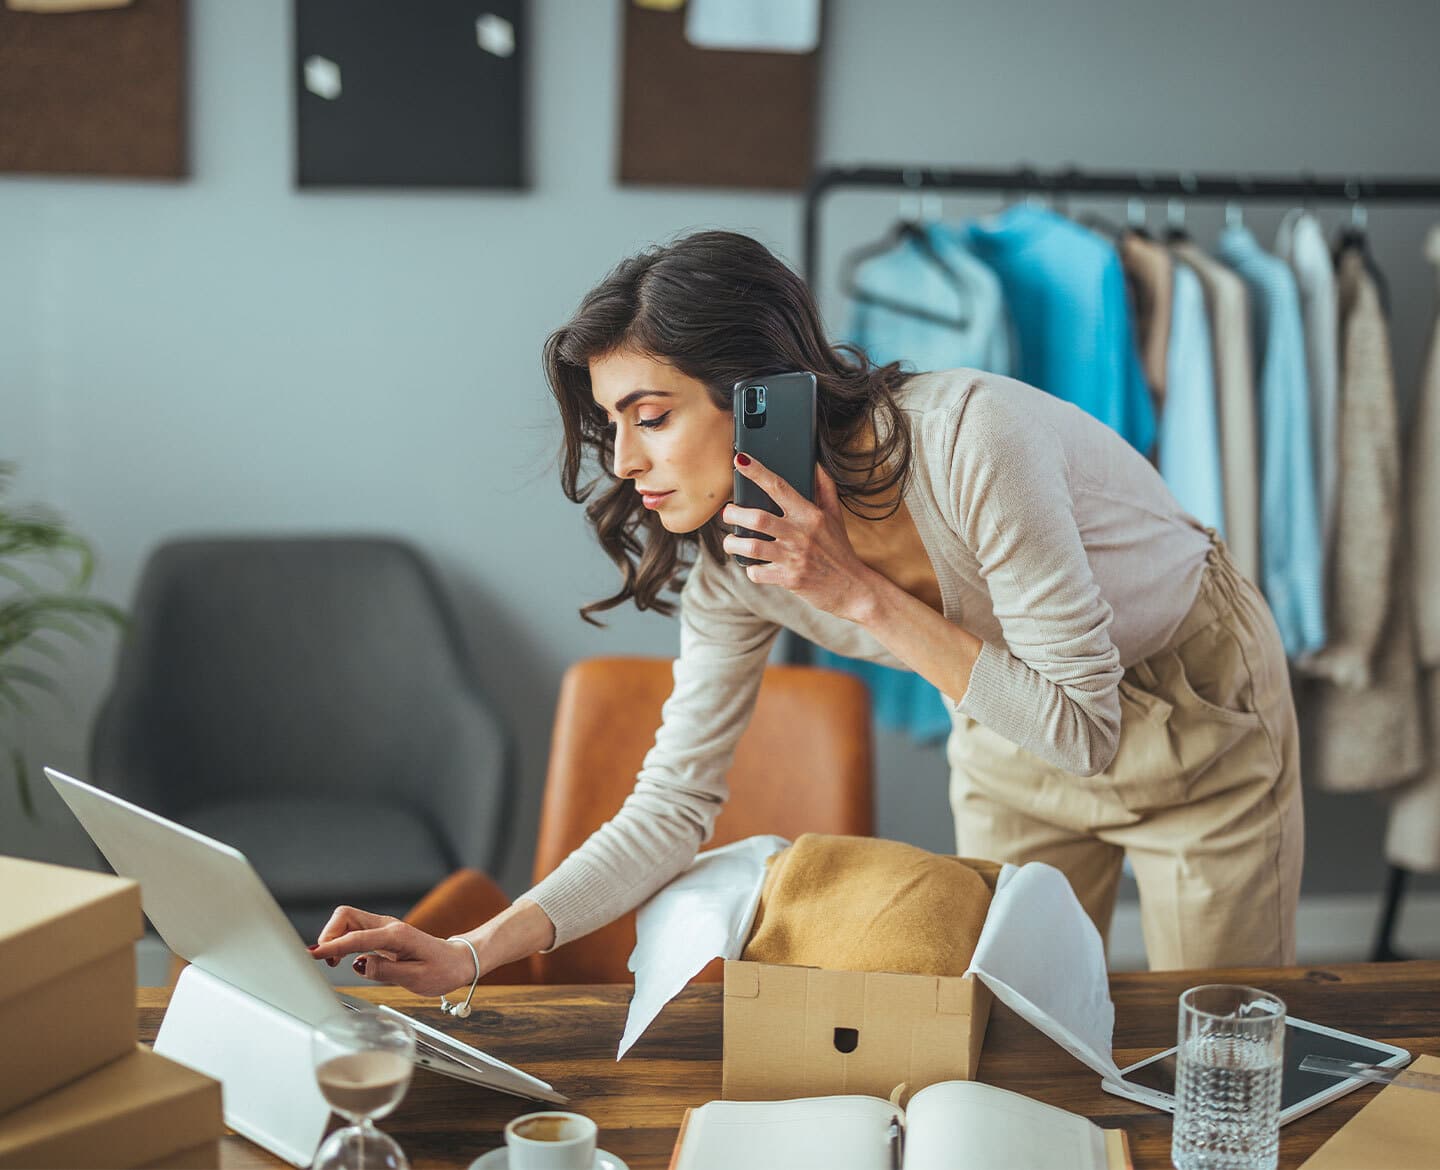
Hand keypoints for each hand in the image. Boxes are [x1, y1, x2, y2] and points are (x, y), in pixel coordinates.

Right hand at [310, 906, 478, 995]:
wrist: (458, 960)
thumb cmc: (442, 970)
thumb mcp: (417, 979)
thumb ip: (386, 971)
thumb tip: (360, 966)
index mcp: (396, 935)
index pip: (354, 937)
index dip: (331, 947)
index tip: (312, 956)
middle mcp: (388, 926)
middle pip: (346, 916)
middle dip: (329, 934)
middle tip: (326, 960)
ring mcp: (385, 927)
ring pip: (348, 920)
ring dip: (334, 937)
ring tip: (332, 962)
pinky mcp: (383, 933)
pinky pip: (355, 929)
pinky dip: (342, 940)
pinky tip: (342, 958)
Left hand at [722, 456, 880, 621]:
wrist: (853, 588)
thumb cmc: (840, 549)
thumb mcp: (836, 516)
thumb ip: (825, 488)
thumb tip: (815, 463)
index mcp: (811, 514)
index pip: (780, 487)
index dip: (757, 472)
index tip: (740, 459)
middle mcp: (801, 534)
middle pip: (758, 517)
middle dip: (734, 513)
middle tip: (727, 513)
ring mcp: (794, 557)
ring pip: (752, 546)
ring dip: (733, 543)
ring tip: (731, 541)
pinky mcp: (789, 579)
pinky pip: (758, 572)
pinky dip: (751, 569)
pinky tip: (754, 565)